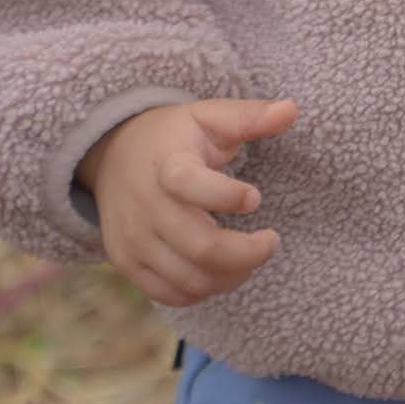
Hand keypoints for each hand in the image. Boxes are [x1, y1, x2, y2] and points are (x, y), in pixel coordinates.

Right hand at [77, 98, 294, 306]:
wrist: (112, 153)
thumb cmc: (174, 136)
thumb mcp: (208, 117)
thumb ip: (249, 116)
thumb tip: (292, 109)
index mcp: (166, 165)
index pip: (189, 184)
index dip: (227, 196)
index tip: (255, 197)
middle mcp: (144, 206)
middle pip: (201, 248)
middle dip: (248, 253)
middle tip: (271, 241)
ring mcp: (133, 238)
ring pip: (189, 279)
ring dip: (232, 275)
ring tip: (251, 256)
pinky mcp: (127, 261)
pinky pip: (170, 294)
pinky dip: (204, 290)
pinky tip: (222, 270)